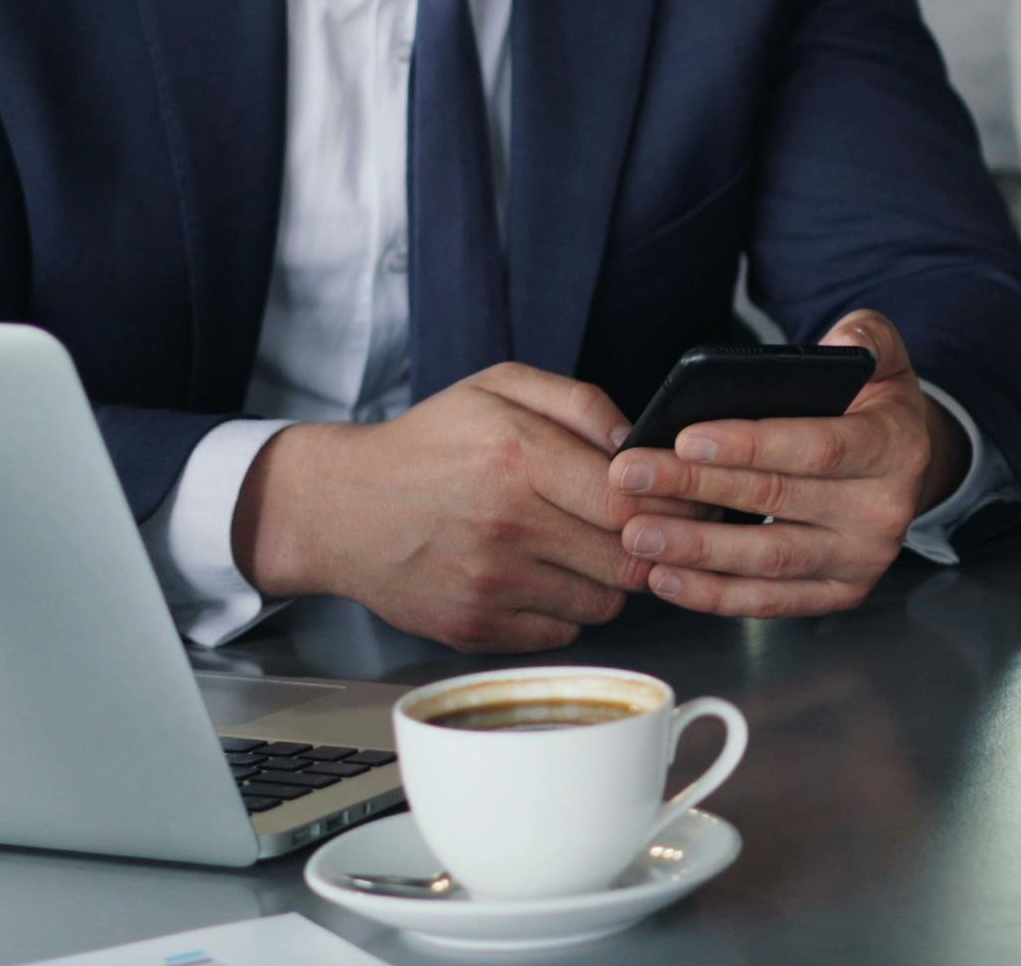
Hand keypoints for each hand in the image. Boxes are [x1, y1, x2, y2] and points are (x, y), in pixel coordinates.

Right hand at [234, 363, 694, 652]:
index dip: (672, 503)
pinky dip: (567, 608)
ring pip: (605, 602)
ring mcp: (490, 583)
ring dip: (610, 579)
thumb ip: (581, 403)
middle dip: (648, 546)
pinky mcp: (474, 627)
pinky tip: (545, 576)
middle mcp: (507, 524)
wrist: (339, 509)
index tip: (681, 500)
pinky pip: (563, 631)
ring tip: (585, 549)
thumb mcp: (499, 389)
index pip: (633, 498)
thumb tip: (642, 442)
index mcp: (519, 456)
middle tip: (641, 530)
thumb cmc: (428, 444)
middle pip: (629, 559)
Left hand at [600, 310, 965, 619]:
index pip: (818, 447)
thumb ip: (865, 336)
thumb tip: (840, 342)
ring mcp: (863, 559)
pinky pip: (770, 602)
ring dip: (696, 549)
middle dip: (697, 489)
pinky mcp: (839, 592)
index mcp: (895, 446)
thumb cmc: (874, 406)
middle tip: (632, 476)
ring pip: (768, 560)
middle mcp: (885, 510)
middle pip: (778, 501)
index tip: (685, 439)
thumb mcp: (883, 355)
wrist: (908, 467)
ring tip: (637, 531)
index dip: (750, 445)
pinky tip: (665, 576)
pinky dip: (714, 595)